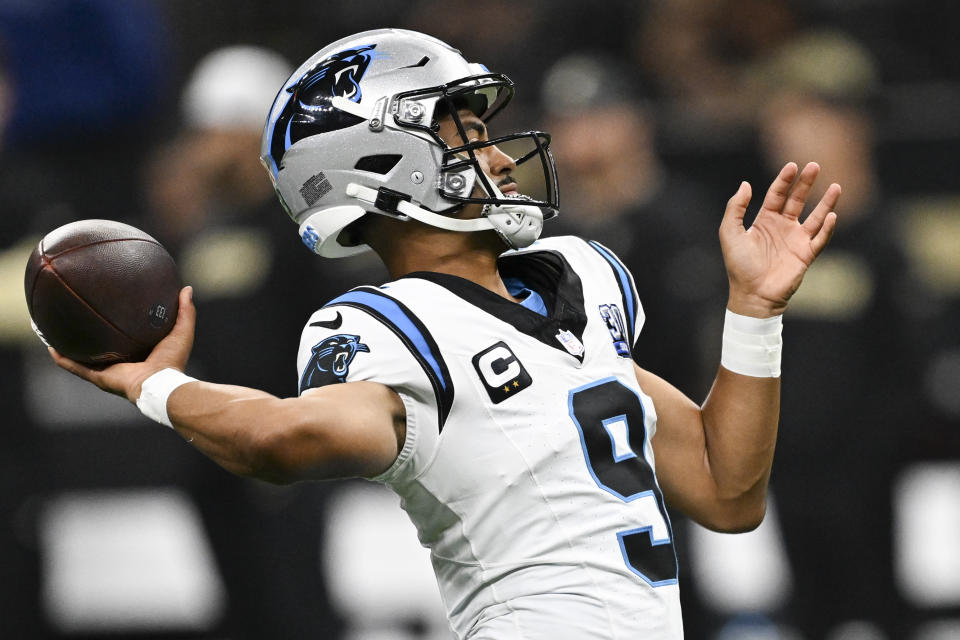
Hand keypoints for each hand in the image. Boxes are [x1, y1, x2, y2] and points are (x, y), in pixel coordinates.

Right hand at [50, 286, 196, 402]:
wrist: (161, 383)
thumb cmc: (173, 360)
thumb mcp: (181, 330)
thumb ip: (184, 311)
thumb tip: (185, 289)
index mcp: (139, 354)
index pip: (124, 339)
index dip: (116, 328)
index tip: (108, 312)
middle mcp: (121, 363)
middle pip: (101, 348)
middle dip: (90, 336)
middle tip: (78, 318)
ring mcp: (108, 371)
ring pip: (83, 358)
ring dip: (70, 347)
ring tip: (56, 333)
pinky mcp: (99, 377)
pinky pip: (76, 367)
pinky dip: (64, 359)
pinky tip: (52, 348)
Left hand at [719, 162, 839, 316]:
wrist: (752, 294)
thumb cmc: (739, 265)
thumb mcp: (730, 233)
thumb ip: (735, 208)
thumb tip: (746, 184)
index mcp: (764, 220)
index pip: (777, 194)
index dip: (784, 180)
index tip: (792, 166)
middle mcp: (782, 227)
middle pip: (798, 200)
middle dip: (806, 183)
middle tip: (815, 165)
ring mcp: (796, 240)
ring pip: (815, 217)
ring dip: (826, 202)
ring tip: (836, 186)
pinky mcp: (806, 255)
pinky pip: (820, 238)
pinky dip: (827, 227)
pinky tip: (831, 215)